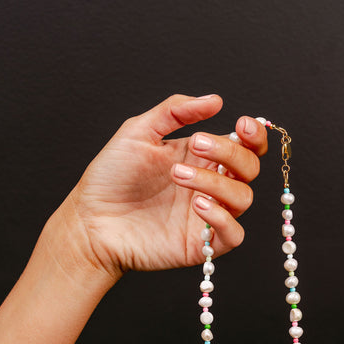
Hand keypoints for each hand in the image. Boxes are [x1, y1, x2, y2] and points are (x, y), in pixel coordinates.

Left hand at [56, 94, 267, 281]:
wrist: (89, 219)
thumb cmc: (110, 177)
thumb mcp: (138, 132)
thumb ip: (176, 111)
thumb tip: (215, 99)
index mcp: (201, 157)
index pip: (246, 145)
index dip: (254, 134)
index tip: (241, 124)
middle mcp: (210, 185)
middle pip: (249, 168)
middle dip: (230, 152)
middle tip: (195, 144)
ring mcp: (207, 215)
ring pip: (242, 197)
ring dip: (216, 181)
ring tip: (177, 175)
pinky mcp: (201, 244)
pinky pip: (233, 234)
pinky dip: (223, 218)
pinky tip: (197, 204)